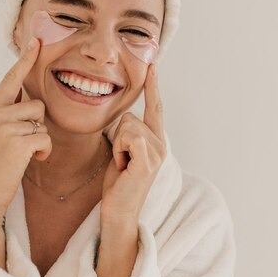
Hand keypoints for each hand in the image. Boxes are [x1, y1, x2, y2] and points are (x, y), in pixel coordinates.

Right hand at [0, 38, 51, 229]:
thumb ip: (7, 114)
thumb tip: (28, 99)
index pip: (11, 78)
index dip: (25, 59)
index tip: (36, 40)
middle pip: (36, 104)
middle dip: (37, 125)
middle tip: (21, 146)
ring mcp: (4, 126)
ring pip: (42, 121)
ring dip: (40, 140)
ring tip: (23, 156)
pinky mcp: (17, 141)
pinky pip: (45, 138)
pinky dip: (43, 153)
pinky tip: (30, 162)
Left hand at [100, 62, 165, 228]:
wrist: (119, 211)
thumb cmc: (118, 184)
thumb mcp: (122, 152)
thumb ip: (128, 134)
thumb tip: (125, 117)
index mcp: (156, 140)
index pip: (155, 107)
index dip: (153, 86)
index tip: (152, 65)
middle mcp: (161, 144)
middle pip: (129, 116)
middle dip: (117, 137)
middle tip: (121, 161)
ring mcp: (157, 152)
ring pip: (126, 126)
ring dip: (116, 146)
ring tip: (122, 166)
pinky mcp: (148, 160)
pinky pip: (129, 137)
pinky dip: (119, 151)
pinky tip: (123, 167)